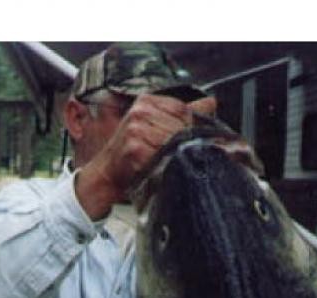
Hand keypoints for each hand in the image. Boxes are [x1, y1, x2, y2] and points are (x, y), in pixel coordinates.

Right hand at [89, 94, 216, 194]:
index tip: (192, 139)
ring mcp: (136, 128)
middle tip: (180, 155)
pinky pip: (163, 156)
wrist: (106, 175)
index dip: (191, 125)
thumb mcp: (155, 127)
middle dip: (186, 142)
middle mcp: (140, 111)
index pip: (182, 108)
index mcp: (146, 102)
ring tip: (168, 162)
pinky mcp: (134, 147)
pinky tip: (159, 168)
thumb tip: (211, 103)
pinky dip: (165, 164)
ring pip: (174, 141)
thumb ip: (182, 115)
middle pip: (180, 125)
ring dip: (176, 155)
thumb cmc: (131, 154)